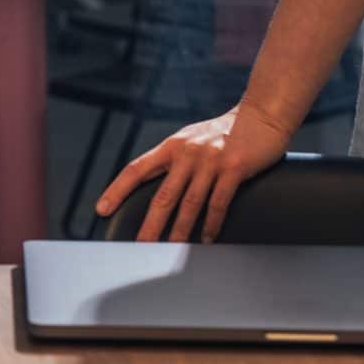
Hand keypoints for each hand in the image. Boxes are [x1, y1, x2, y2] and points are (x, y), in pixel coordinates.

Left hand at [93, 101, 292, 242]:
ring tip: (171, 249)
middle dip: (150, 224)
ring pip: (190, 203)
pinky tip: (206, 239)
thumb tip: (154, 184)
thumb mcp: (191, 140)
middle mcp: (187, 153)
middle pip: (163, 195)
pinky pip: (219, 202)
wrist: (261, 115)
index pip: (136, 169)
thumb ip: (174, 159)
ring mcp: (210, 161)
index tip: (102, 209)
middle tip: (140, 246)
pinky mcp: (234, 168)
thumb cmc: (223, 132)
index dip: (116, 189)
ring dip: (180, 230)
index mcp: (171, 146)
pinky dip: (211, 224)